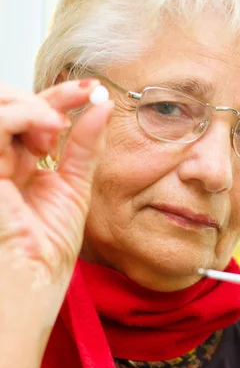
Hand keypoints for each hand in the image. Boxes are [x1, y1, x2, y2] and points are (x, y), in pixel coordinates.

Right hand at [0, 78, 112, 294]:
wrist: (36, 278)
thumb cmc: (49, 247)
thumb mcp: (76, 187)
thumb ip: (85, 148)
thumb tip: (102, 108)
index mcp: (22, 165)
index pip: (35, 118)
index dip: (61, 97)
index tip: (92, 89)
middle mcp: (3, 160)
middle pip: (13, 106)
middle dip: (48, 97)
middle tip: (80, 100)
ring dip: (33, 106)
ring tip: (58, 126)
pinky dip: (21, 116)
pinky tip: (48, 127)